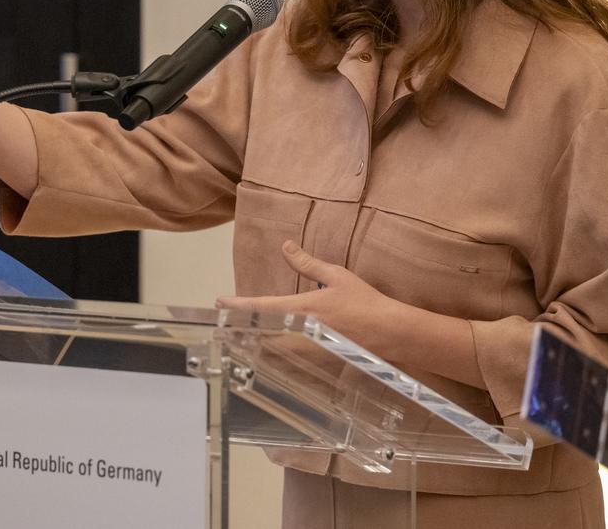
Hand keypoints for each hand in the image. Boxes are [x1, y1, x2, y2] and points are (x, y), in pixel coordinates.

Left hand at [216, 240, 398, 353]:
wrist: (389, 332)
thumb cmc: (364, 301)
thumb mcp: (336, 275)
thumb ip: (307, 263)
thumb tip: (285, 246)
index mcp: (301, 309)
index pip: (260, 305)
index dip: (236, 304)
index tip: (218, 302)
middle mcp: (300, 332)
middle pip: (259, 334)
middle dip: (240, 330)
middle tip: (223, 327)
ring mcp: (308, 350)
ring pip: (272, 351)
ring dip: (254, 344)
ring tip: (240, 340)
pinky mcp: (318, 362)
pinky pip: (290, 361)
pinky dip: (276, 357)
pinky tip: (270, 355)